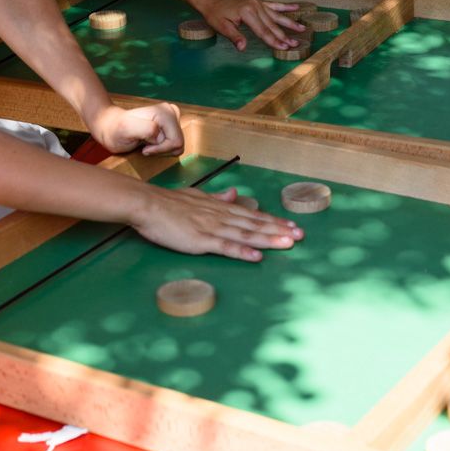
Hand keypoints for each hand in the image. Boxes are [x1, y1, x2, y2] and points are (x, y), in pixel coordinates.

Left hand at [89, 103, 184, 155]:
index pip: (176, 141)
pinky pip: (174, 143)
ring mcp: (172, 116)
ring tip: (147, 145)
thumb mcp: (126, 130)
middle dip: (162, 150)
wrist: (110, 127)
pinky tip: (150, 143)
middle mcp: (171, 111)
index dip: (160, 150)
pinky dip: (163, 147)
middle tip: (145, 147)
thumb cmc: (116, 130)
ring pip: (178, 144)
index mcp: (165, 113)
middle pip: (179, 142)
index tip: (144, 149)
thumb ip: (145, 129)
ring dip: (162, 149)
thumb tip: (160, 134)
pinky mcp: (170, 123)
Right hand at [130, 186, 302, 261]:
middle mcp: (221, 216)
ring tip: (288, 243)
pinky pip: (225, 247)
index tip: (292, 225)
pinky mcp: (200, 240)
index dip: (273, 220)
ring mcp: (212, 228)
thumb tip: (234, 194)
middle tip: (301, 235)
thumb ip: (217, 198)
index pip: (252, 214)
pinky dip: (242, 251)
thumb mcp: (197, 196)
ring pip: (245, 234)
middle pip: (255, 224)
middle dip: (279, 230)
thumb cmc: (169, 203)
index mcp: (220, 207)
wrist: (147, 205)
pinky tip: (256, 256)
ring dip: (268, 239)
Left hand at [194, 0, 306, 50]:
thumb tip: (242, 48)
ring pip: (276, 15)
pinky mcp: (258, 2)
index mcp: (247, 13)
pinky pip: (274, 5)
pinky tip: (296, 7)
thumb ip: (234, 36)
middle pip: (272, 25)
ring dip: (289, 23)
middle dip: (284, 35)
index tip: (284, 48)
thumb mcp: (222, 27)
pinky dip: (285, 7)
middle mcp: (256, 6)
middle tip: (296, 44)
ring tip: (302, 29)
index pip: (263, 31)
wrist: (212, 0)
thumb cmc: (216, 15)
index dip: (274, 41)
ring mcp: (258, 3)